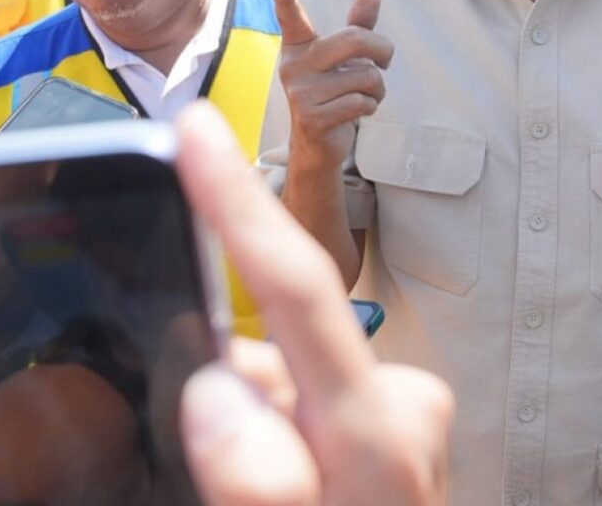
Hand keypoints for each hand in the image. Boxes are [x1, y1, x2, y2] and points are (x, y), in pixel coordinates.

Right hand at [176, 100, 452, 505]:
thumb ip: (261, 479)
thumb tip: (218, 380)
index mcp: (374, 433)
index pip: (295, 291)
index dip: (236, 205)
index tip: (195, 130)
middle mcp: (401, 406)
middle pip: (277, 348)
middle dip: (233, 389)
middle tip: (249, 478)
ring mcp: (406, 417)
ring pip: (288, 389)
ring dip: (266, 432)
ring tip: (288, 493)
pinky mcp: (400, 427)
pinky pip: (314, 408)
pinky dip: (291, 439)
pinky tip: (306, 484)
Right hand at [273, 0, 392, 173]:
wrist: (317, 142)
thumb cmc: (333, 90)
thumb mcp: (344, 57)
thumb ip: (358, 24)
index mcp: (299, 46)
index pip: (292, 20)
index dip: (286, 1)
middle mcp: (294, 66)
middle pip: (355, 40)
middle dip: (383, 49)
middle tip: (384, 61)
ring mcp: (301, 93)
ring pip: (366, 76)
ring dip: (377, 88)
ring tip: (363, 95)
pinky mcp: (313, 118)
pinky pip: (362, 102)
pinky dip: (371, 106)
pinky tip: (357, 111)